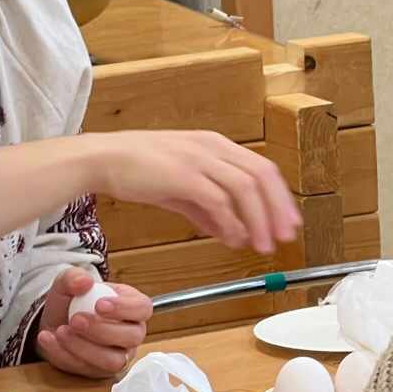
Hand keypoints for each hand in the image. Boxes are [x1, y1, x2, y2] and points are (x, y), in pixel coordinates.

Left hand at [35, 268, 150, 378]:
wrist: (55, 322)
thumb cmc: (72, 302)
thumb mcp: (68, 283)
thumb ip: (74, 277)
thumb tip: (84, 282)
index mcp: (132, 307)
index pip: (142, 308)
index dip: (125, 308)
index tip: (100, 305)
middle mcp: (131, 334)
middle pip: (131, 337)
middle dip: (102, 330)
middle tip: (76, 319)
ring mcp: (118, 355)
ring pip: (113, 361)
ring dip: (84, 347)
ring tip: (61, 331)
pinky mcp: (99, 371)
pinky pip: (87, 369)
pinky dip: (64, 354)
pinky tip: (49, 338)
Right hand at [93, 132, 301, 252]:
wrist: (103, 159)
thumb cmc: (139, 170)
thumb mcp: (181, 190)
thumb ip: (208, 210)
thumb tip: (232, 232)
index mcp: (216, 146)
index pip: (262, 169)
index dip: (280, 197)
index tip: (289, 221)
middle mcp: (213, 148)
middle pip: (262, 176)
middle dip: (278, 209)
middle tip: (286, 236)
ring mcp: (199, 159)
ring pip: (245, 188)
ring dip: (258, 220)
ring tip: (263, 245)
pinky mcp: (183, 174)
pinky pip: (217, 200)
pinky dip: (231, 222)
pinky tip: (234, 239)